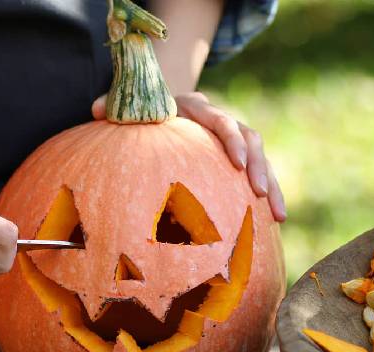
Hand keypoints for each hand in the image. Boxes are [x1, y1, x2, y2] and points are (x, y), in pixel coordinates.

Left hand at [92, 92, 286, 221]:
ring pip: (260, 157)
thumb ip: (115, 108)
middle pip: (247, 137)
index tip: (237, 162)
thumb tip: (96, 110)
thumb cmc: (141, 113)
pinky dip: (268, 194)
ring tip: (278, 216)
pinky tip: (273, 223)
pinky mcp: (236, 157)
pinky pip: (257, 174)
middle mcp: (218, 120)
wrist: (161, 106)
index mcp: (195, 106)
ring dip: (271, 184)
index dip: (230, 139)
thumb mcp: (127, 107)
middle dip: (257, 166)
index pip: (219, 119)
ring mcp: (230, 139)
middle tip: (259, 192)